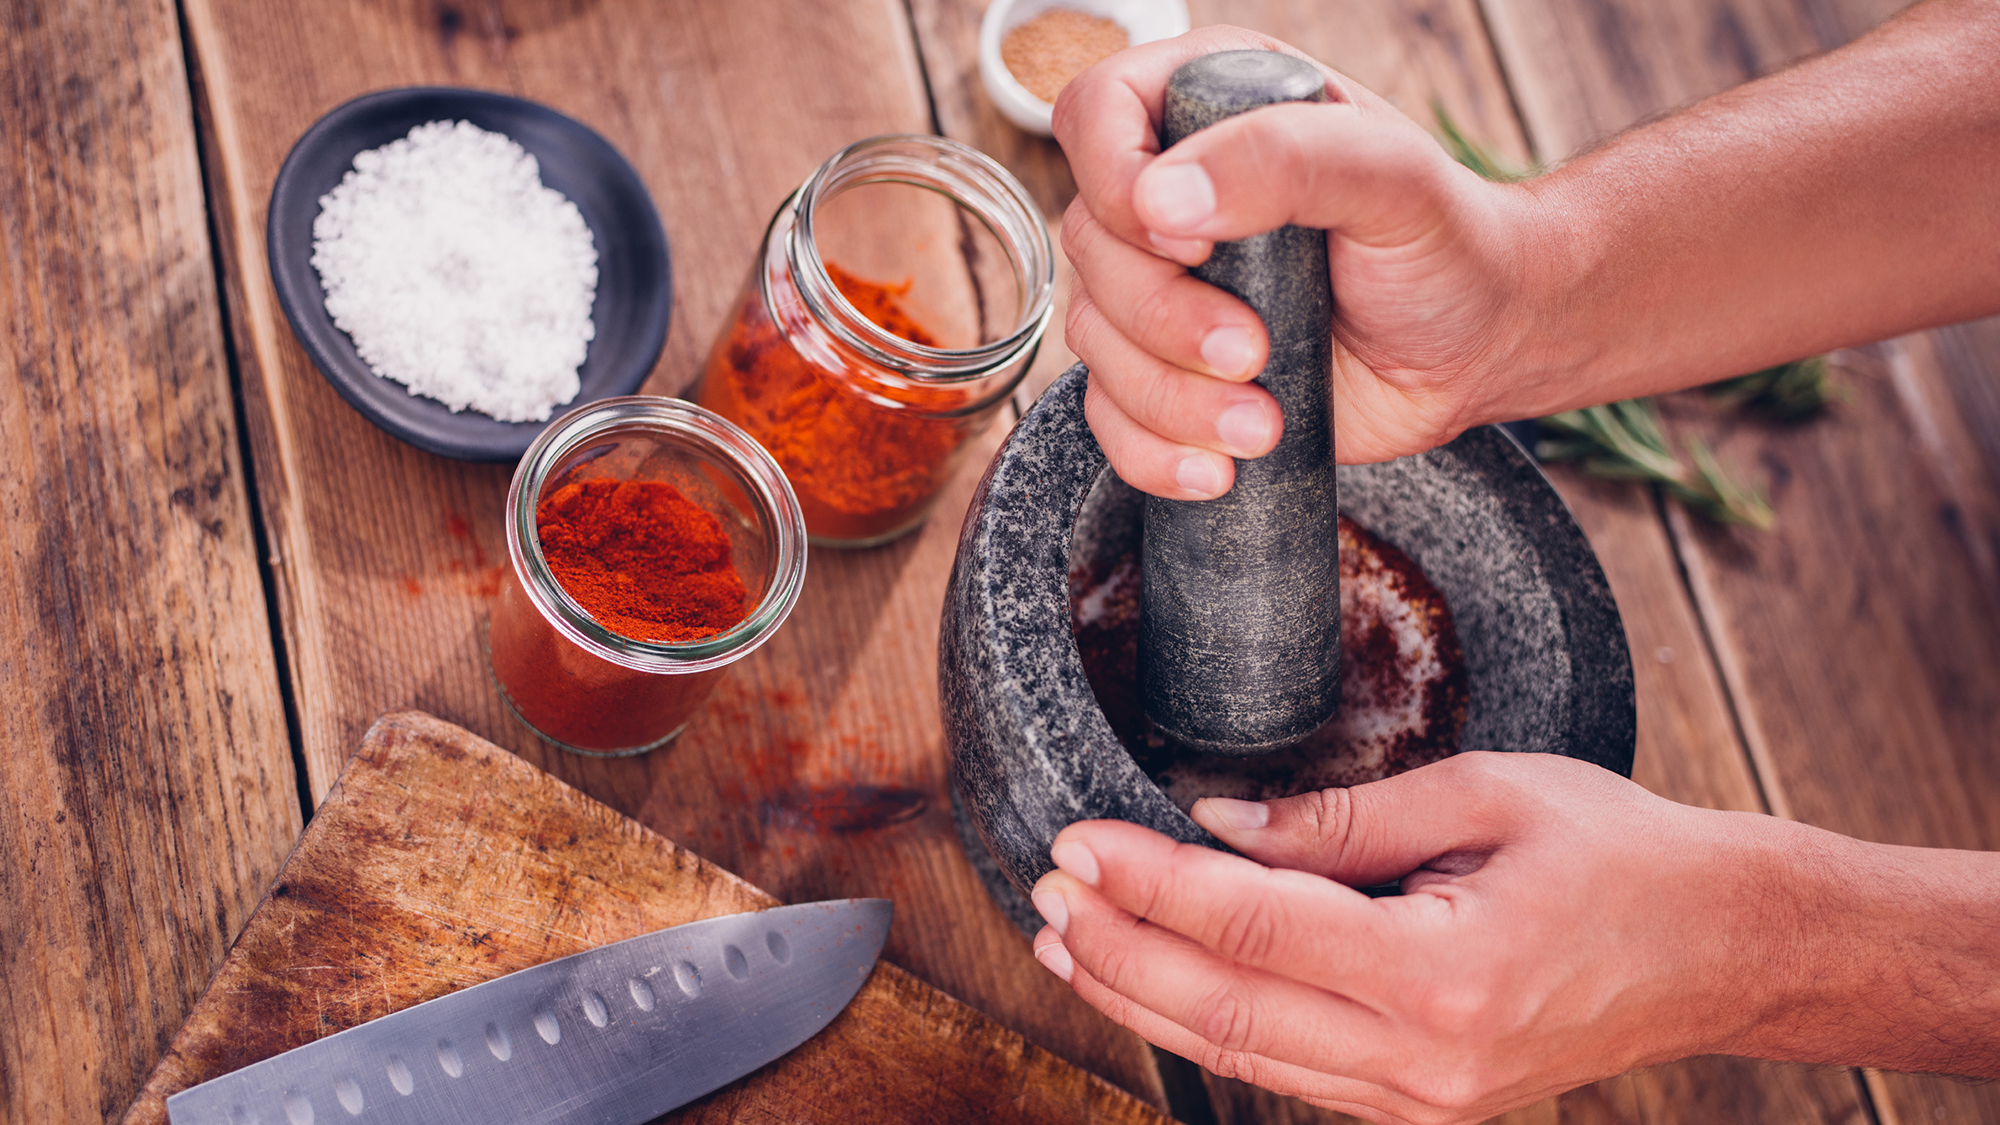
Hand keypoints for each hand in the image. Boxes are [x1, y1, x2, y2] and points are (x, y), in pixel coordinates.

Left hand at [1024, 752, 1996, 1123]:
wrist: (1722, 949)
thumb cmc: (1621, 854)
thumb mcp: (1486, 796)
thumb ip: (1342, 819)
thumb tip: (1218, 824)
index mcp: (1443, 972)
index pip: (1249, 924)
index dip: (1148, 882)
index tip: (1077, 839)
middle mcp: (1424, 1060)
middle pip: (1222, 1007)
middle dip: (1117, 947)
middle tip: (1042, 886)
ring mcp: (1422, 1100)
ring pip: (1241, 1055)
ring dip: (1141, 996)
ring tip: (1066, 941)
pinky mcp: (1422, 1106)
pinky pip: (1286, 1073)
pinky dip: (1208, 1026)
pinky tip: (1157, 985)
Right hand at [1053, 27, 1542, 498]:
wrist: (1480, 348)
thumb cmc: (1446, 246)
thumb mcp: (1390, 177)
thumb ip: (1285, 159)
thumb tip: (1161, 200)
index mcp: (1212, 109)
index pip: (1095, 115)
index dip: (1114, 181)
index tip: (1191, 243)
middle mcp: (1174, 191)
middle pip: (1090, 244)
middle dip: (1163, 318)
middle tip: (1255, 350)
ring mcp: (1164, 286)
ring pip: (1093, 340)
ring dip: (1169, 398)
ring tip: (1261, 421)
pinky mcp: (1169, 373)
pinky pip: (1109, 418)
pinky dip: (1154, 454)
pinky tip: (1220, 467)